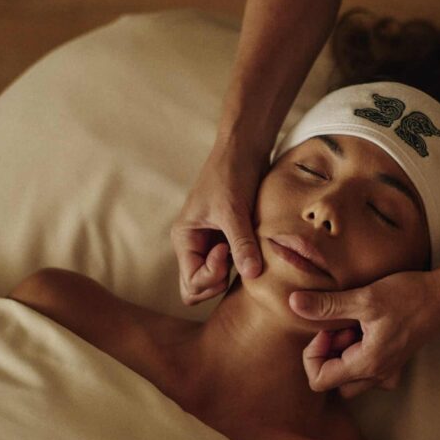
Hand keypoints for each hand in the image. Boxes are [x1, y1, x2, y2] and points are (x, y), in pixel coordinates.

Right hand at [170, 140, 266, 305]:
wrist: (244, 150)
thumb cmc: (231, 174)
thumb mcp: (234, 210)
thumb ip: (242, 243)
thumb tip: (251, 274)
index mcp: (185, 239)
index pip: (191, 283)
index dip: (212, 275)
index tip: (226, 249)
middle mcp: (194, 245)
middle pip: (197, 289)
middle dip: (217, 283)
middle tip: (237, 258)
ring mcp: (210, 245)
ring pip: (214, 281)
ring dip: (231, 275)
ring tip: (247, 250)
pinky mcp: (228, 241)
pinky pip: (230, 268)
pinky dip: (241, 265)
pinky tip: (254, 250)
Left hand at [294, 269, 439, 398]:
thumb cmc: (410, 295)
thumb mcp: (364, 298)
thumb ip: (327, 306)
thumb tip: (293, 304)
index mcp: (367, 364)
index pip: (319, 380)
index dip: (313, 353)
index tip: (326, 327)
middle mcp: (377, 374)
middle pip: (333, 381)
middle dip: (328, 354)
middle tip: (340, 326)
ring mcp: (388, 369)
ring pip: (350, 377)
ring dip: (343, 353)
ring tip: (354, 326)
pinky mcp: (395, 360)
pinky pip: (369, 370)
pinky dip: (360, 353)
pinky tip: (367, 331)